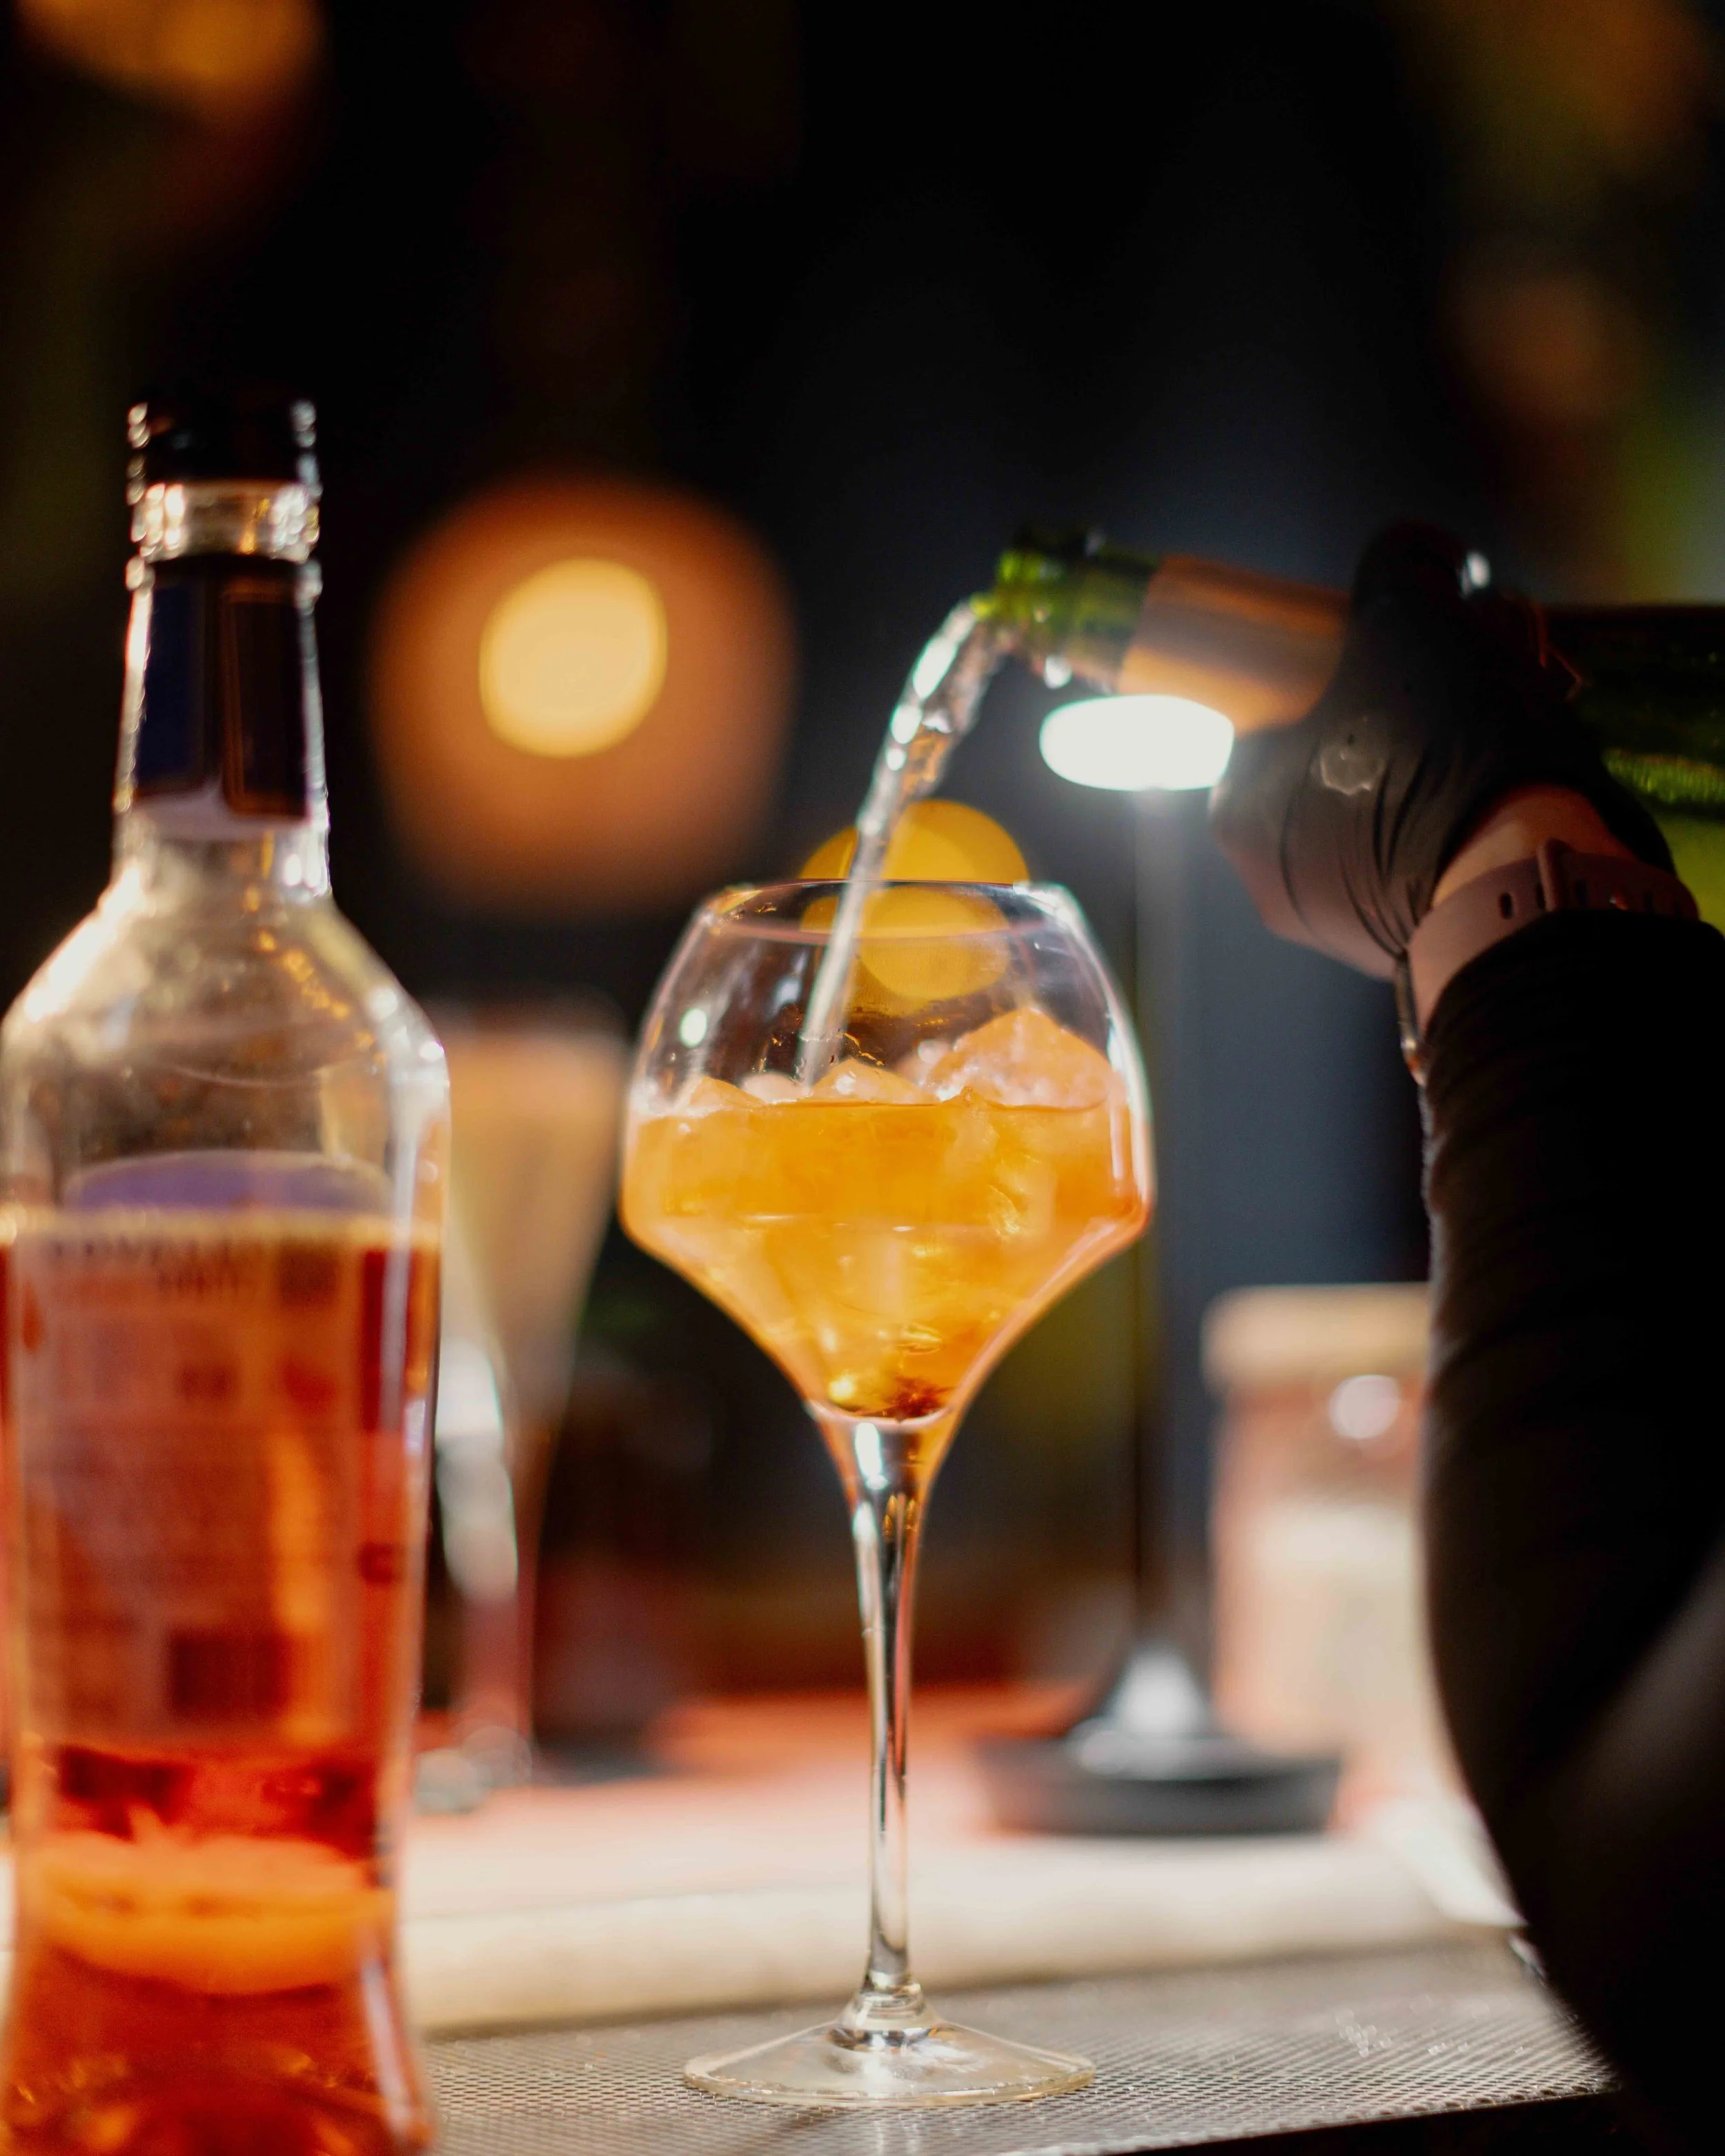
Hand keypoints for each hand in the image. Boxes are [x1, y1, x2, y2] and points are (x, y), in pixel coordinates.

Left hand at [1209, 524, 1671, 976]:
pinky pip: (1424, 866)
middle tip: (1460, 681)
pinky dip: (1459, 826)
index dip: (1326, 675)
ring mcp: (1338, 926)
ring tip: (1501, 725)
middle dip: (1394, 718)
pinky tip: (1512, 791)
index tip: (1389, 655)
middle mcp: (1271, 880)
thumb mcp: (1408, 622)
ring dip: (1434, 767)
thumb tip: (1422, 551)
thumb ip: (1400, 568)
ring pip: (1381, 816)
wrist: (1527, 883)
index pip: (1265, 723)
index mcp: (1238, 808)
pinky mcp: (1410, 953)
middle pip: (1330, 768)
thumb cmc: (1439, 751)